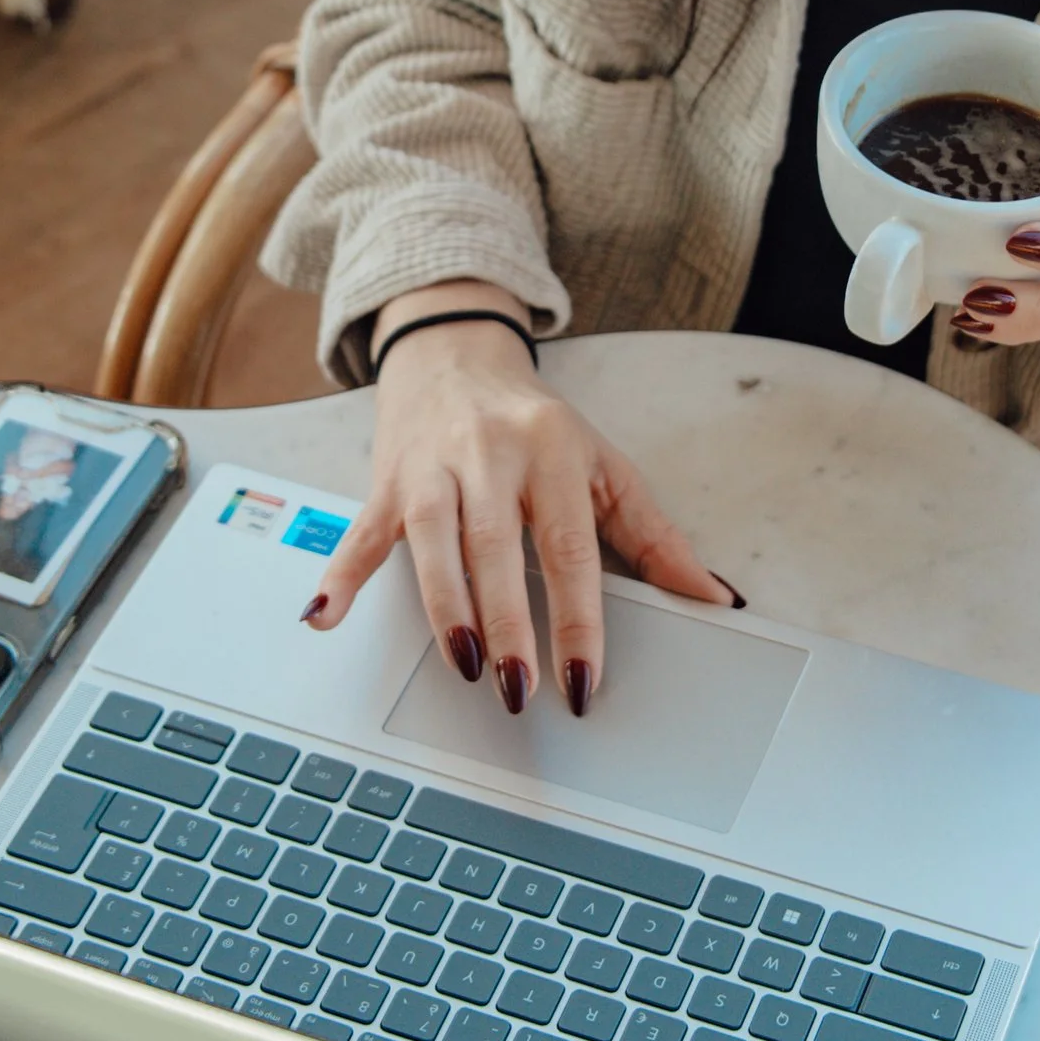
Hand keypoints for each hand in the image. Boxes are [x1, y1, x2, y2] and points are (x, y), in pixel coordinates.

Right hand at [303, 288, 734, 713]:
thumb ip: (655, 536)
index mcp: (554, 452)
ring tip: (461, 664)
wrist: (454, 353)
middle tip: (518, 687)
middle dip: (508, 621)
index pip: (570, 546)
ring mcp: (432, 466)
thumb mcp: (603, 467)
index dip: (579, 618)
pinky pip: (359, 531)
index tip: (584, 680)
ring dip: (445, 605)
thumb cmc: (536, 425)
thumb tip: (715, 598)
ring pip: (432, 538)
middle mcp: (490, 454)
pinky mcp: (385, 480)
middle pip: (497, 545)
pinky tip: (324, 618)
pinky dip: (340, 574)